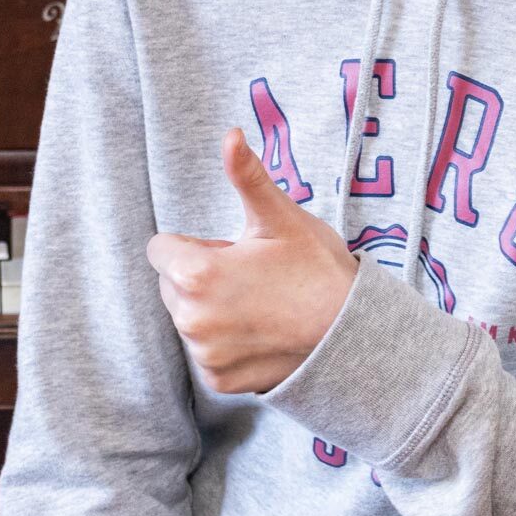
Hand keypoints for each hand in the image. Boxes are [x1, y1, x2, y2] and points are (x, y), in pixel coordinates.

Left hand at [146, 126, 359, 394]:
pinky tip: (261, 333)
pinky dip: (225, 343)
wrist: (354, 333)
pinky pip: (205, 352)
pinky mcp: (218, 381)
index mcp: (197, 274)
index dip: (197, 246)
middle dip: (200, 277)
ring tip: (261, 305)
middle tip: (252, 277)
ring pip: (188, 318)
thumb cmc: (318, 269)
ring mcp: (204, 354)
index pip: (161, 248)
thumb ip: (247, 177)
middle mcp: (191, 320)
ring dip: (211, 310)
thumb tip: (230, 135)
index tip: (234, 253)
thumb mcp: (281, 218)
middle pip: (172, 285)